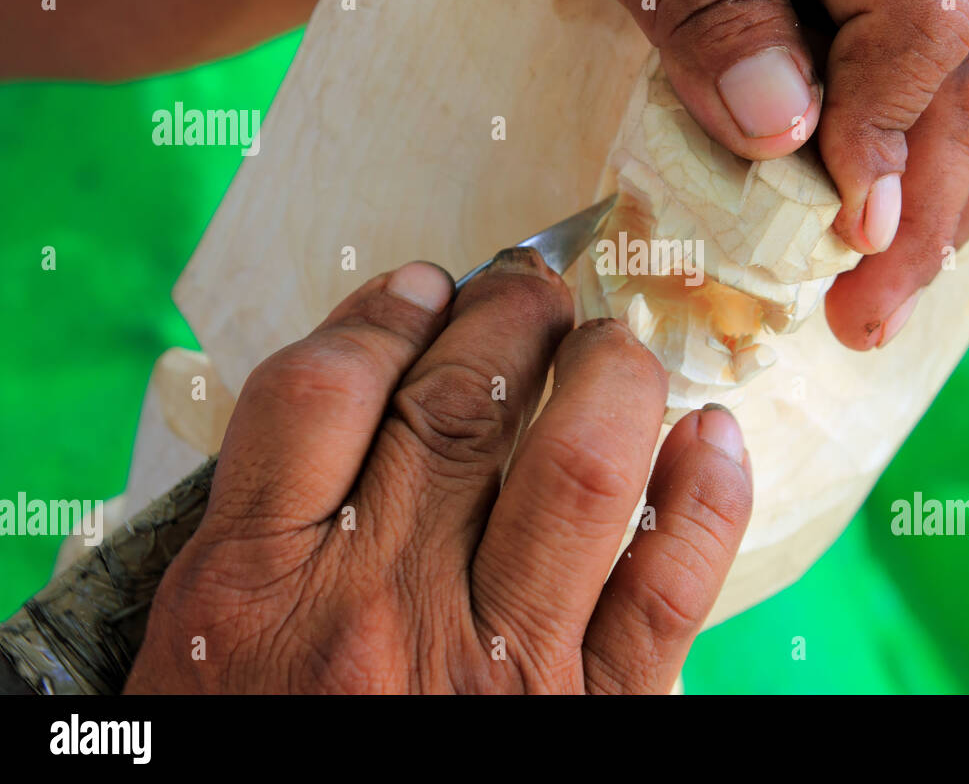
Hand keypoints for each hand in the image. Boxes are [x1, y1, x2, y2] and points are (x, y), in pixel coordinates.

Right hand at [127, 253, 751, 692]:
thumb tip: (358, 387)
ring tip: (610, 343)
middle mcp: (378, 610)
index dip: (381, 315)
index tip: (421, 287)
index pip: (322, 392)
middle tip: (530, 289)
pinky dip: (707, 497)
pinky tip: (711, 436)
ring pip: (578, 466)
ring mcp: (499, 663)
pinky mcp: (600, 712)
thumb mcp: (199, 651)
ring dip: (608, 375)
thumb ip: (261, 525)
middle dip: (506, 315)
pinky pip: (669, 585)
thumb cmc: (257, 745)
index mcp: (253, 591)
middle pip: (457, 403)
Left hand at [473, 0, 968, 347]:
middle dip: (928, 206)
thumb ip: (704, 2)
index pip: (924, 19)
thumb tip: (786, 141)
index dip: (892, 138)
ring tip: (882, 295)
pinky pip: (926, 65)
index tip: (843, 233)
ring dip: (941, 194)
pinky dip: (914, 153)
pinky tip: (878, 220)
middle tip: (868, 318)